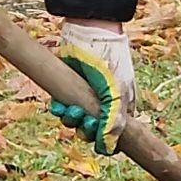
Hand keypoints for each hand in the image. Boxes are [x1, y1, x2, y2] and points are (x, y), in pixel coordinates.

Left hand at [50, 19, 134, 154]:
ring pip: (75, 122)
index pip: (114, 137)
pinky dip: (59, 109)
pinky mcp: (68, 88)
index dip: (105, 142)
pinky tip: (58, 104)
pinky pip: (61, 108)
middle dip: (85, 131)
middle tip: (84, 120)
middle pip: (91, 132)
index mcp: (122, 107)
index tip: (98, 139)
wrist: (88, 31)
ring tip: (70, 109)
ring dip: (70, 121)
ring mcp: (85, 96)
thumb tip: (107, 149)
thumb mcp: (117, 92)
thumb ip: (114, 123)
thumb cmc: (109, 61)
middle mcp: (103, 104)